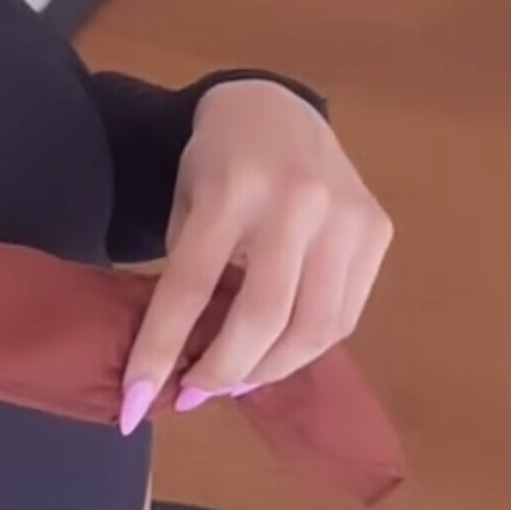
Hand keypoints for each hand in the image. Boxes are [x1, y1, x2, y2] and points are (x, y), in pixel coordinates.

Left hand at [120, 81, 393, 432]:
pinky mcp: (376, 230)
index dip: (159, 353)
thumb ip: (189, 274)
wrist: (276, 109)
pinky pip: (343, 314)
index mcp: (231, 187)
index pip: (189, 288)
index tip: (134, 400)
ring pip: (313, 328)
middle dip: (222, 372)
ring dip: (268, 370)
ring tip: (234, 381)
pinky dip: (305, 348)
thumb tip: (181, 366)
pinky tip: (275, 353)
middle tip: (193, 394)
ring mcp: (346, 215)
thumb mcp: (185, 203)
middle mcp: (296, 200)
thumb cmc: (217, 162)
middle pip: (262, 318)